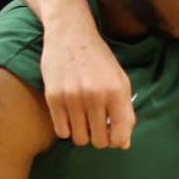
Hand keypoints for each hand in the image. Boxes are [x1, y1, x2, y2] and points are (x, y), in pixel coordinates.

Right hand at [40, 21, 134, 148]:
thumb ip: (126, 113)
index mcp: (116, 92)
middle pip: (99, 141)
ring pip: (79, 139)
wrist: (70, 35)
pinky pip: (61, 131)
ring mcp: (72, 97)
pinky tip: (71, 116)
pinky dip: (67, 129)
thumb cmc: (99, 60)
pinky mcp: (53, 97)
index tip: (113, 135)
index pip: (119, 136)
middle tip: (98, 127)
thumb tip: (124, 144)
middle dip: (100, 139)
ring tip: (85, 121)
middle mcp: (94, 96)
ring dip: (83, 134)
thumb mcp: (121, 82)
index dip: (117, 141)